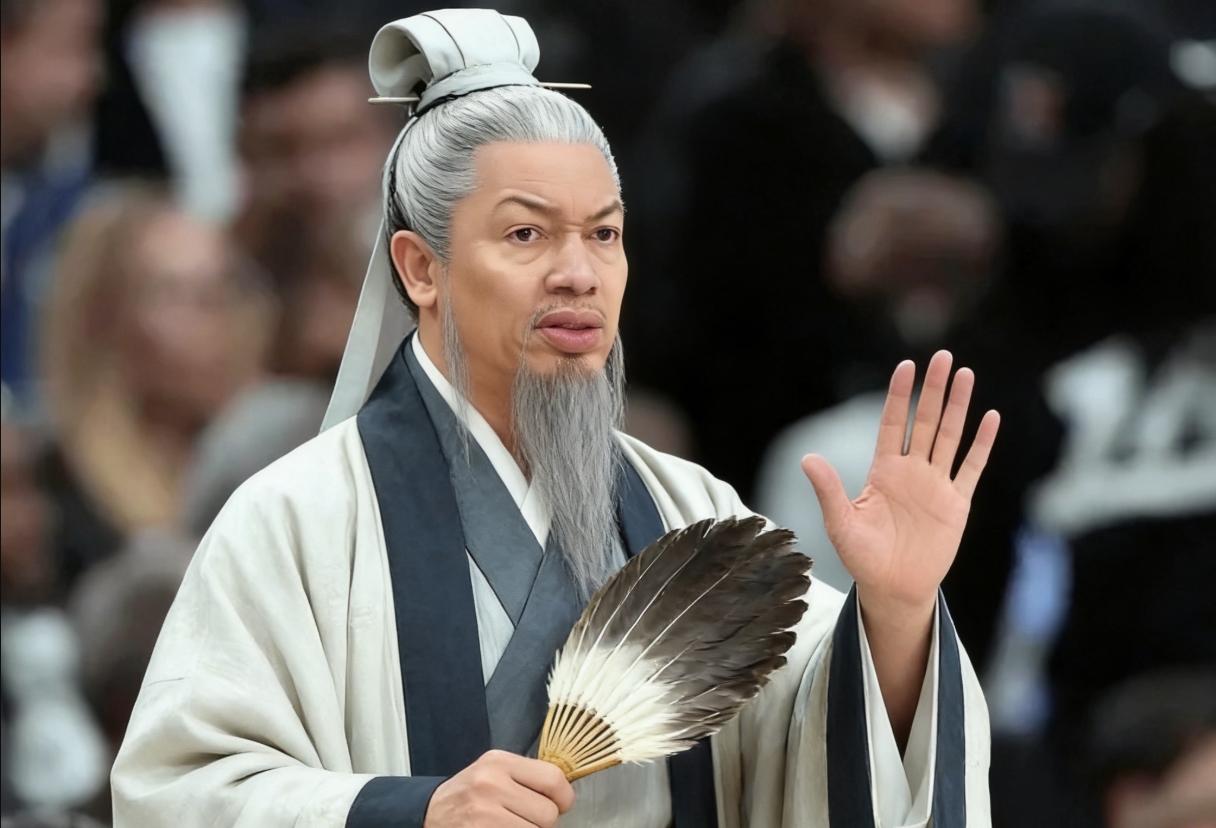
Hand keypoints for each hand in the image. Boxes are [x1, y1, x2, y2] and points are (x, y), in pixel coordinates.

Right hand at [424, 750, 575, 827]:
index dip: (564, 797)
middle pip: (548, 813)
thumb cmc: (467, 794)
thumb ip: (525, 776)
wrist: (429, 813)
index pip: (553, 778)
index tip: (561, 803)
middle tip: (526, 818)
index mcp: (498, 762)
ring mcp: (484, 814)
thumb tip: (563, 792)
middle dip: (543, 821)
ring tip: (512, 825)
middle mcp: (490, 785)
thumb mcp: (492, 771)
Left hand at [802, 351, 999, 611]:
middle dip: (934, 390)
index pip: (893, 423)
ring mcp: (936, 485)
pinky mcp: (956, 504)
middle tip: (943, 356)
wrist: (893, 587)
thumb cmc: (862, 556)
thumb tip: (807, 458)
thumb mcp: (841, 522)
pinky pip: (971, 468)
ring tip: (966, 374)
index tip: (906, 366)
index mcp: (883, 471)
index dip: (899, 395)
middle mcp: (911, 471)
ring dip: (959, 407)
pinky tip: (990, 418)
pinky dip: (981, 444)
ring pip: (950, 437)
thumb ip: (828, 489)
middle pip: (926, 421)